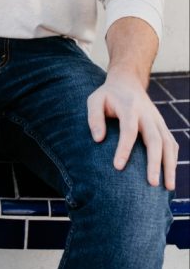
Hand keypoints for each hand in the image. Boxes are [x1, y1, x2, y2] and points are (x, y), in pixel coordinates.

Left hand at [87, 69, 178, 189]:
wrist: (127, 82)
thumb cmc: (108, 95)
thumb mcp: (95, 100)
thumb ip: (94, 117)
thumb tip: (98, 139)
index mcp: (130, 107)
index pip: (129, 130)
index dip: (124, 148)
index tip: (118, 166)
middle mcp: (147, 114)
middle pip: (155, 139)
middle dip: (155, 162)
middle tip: (152, 183)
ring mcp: (158, 120)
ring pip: (168, 144)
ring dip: (170, 165)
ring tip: (167, 187)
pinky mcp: (162, 126)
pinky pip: (171, 143)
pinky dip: (173, 160)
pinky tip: (170, 177)